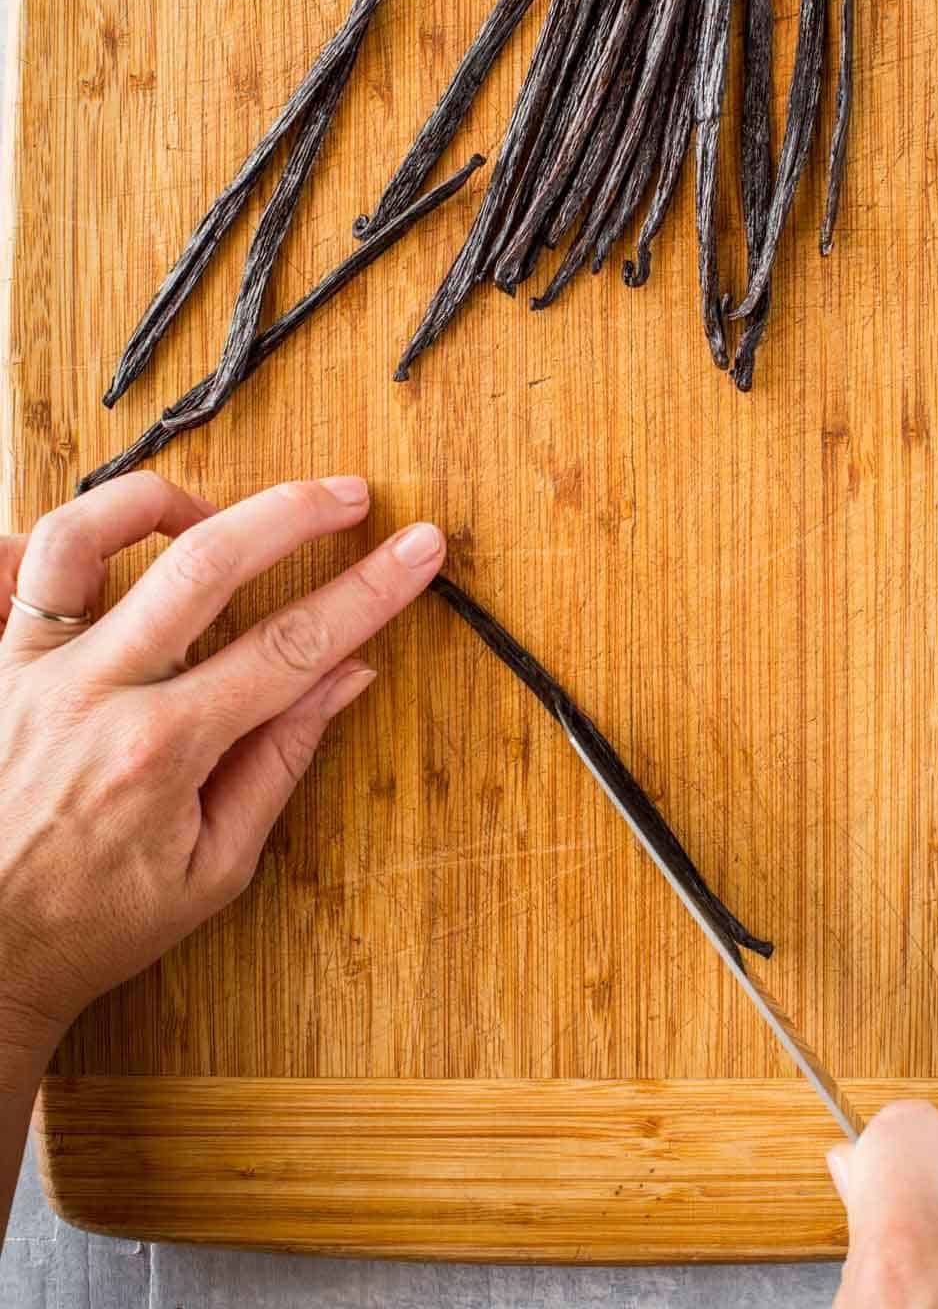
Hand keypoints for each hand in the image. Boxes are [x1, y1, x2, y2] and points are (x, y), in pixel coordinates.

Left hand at [0, 472, 443, 1072]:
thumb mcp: (214, 867)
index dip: (368, 590)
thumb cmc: (94, 921)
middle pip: (205, 562)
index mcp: (162, 751)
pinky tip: (100, 555)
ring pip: (84, 535)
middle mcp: (91, 693)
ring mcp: (27, 669)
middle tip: (348, 494)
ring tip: (205, 512)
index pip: (293, 645)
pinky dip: (50, 544)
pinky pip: (5, 567)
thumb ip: (281, 759)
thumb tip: (348, 674)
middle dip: (292, 513)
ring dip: (156, 502)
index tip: (418, 549)